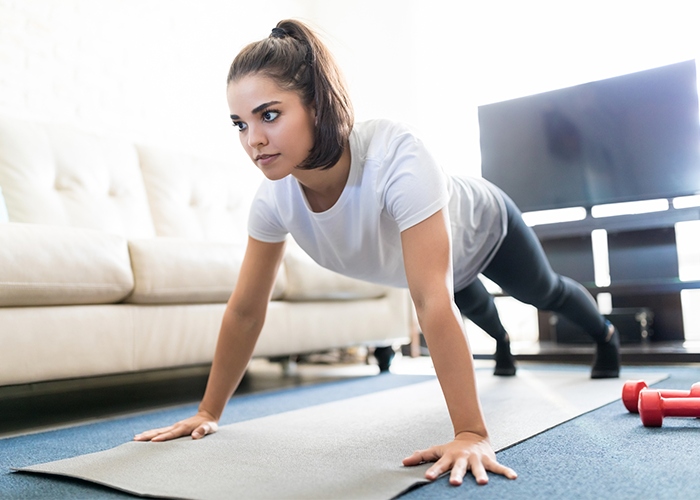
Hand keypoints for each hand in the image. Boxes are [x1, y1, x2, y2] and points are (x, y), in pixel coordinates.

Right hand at [133, 410, 218, 441]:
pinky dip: (151, 434)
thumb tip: (195, 436)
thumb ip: (203, 431)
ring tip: (135, 438)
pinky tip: (144, 437)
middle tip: (136, 439)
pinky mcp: (174, 429)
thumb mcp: (209, 428)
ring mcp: (174, 427)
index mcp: (183, 428)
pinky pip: (161, 432)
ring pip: (158, 431)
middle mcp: (176, 426)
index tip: (152, 441)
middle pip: (160, 431)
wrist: (207, 417)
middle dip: (148, 436)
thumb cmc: (208, 424)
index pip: (171, 434)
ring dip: (147, 434)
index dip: (162, 437)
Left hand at [402, 431, 516, 485]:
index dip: (433, 471)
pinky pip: (499, 468)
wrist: (473, 436)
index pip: (439, 465)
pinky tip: (513, 477)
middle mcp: (463, 459)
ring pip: (479, 468)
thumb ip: (422, 457)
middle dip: (457, 475)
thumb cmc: (452, 449)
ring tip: (482, 482)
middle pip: (459, 468)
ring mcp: (477, 460)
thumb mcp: (437, 451)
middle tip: (454, 483)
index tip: (427, 478)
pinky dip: (506, 472)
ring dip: (480, 474)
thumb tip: (403, 462)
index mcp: (450, 457)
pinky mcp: (489, 460)